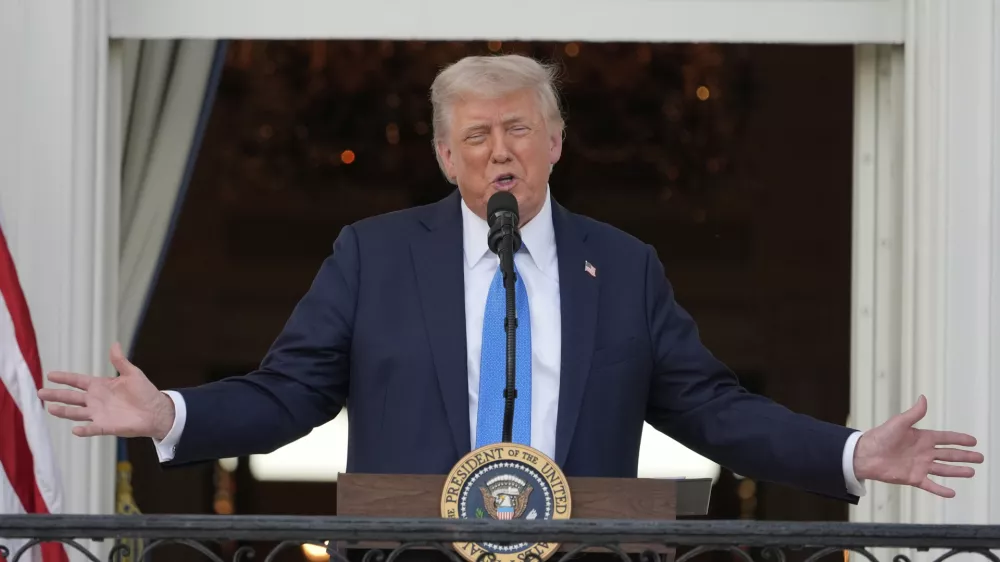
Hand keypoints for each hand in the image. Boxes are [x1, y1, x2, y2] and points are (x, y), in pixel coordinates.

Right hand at [37, 342, 175, 439]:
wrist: (156, 411)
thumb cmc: (145, 392)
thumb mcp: (132, 373)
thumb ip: (120, 361)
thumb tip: (115, 344)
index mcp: (100, 386)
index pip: (78, 381)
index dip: (64, 378)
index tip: (50, 375)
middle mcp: (96, 400)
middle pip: (71, 397)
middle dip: (56, 394)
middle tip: (40, 392)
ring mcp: (99, 414)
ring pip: (76, 413)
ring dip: (64, 411)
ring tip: (50, 408)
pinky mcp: (106, 427)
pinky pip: (92, 429)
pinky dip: (84, 430)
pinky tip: (75, 430)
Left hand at [853, 395, 982, 496]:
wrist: (865, 455)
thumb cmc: (879, 436)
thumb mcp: (899, 423)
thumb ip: (914, 413)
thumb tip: (923, 398)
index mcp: (922, 437)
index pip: (946, 438)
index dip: (959, 439)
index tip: (973, 440)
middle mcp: (923, 452)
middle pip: (949, 454)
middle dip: (965, 456)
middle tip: (980, 458)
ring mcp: (920, 465)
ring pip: (944, 469)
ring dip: (957, 471)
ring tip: (972, 472)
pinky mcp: (913, 478)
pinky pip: (930, 485)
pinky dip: (941, 490)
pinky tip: (952, 492)